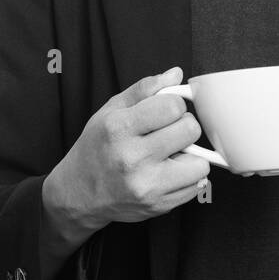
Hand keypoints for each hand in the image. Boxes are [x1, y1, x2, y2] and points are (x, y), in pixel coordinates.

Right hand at [46, 67, 211, 232]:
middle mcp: (132, 158)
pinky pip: (196, 186)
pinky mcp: (157, 206)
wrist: (78, 194)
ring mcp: (146, 185)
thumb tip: (176, 73)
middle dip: (184, 128)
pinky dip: (187, 178)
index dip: (174, 106)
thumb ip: (144, 89)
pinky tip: (168, 174)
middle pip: (190, 130)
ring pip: (200, 162)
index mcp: (118, 128)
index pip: (173, 106)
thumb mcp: (110, 111)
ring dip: (191, 157)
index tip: (165, 112)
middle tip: (168, 134)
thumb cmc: (97, 147)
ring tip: (170, 156)